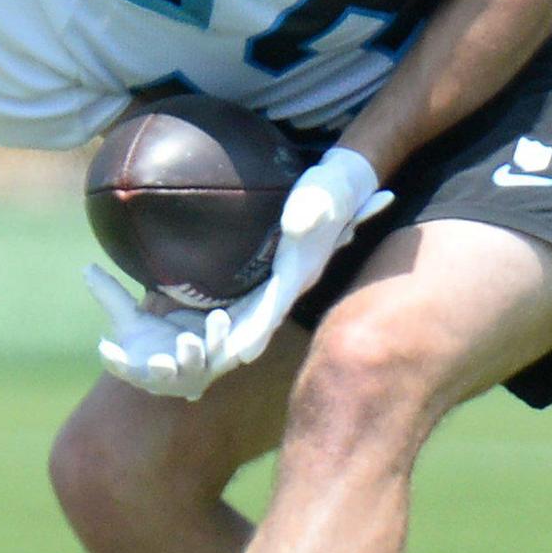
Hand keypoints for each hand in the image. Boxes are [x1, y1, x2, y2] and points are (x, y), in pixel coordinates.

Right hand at [84, 264, 227, 401]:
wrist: (193, 349)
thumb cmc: (155, 340)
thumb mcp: (133, 320)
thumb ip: (111, 296)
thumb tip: (87, 268)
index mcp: (141, 370)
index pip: (124, 367)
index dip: (116, 361)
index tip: (105, 347)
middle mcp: (170, 376)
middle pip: (165, 373)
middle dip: (162, 369)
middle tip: (160, 361)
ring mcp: (199, 370)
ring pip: (205, 360)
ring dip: (204, 347)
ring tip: (207, 325)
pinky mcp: (225, 359)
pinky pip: (230, 350)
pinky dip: (231, 339)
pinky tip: (224, 317)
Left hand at [206, 147, 392, 374]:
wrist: (342, 186)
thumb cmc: (328, 190)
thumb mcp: (322, 196)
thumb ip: (308, 213)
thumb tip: (295, 228)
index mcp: (302, 268)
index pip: (276, 305)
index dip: (258, 331)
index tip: (241, 356)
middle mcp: (295, 279)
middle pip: (264, 317)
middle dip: (242, 342)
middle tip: (215, 366)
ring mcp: (287, 276)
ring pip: (258, 310)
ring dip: (236, 331)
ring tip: (209, 352)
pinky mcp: (279, 268)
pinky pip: (254, 296)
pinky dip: (237, 312)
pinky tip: (212, 320)